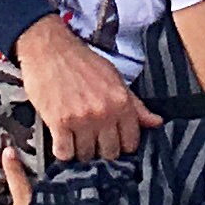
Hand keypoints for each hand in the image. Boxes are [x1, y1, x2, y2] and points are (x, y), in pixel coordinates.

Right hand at [14, 16, 156, 165]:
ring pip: (86, 156)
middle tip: (92, 138)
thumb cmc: (82, 62)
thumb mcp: (114, 78)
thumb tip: (156, 123)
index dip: (122, 145)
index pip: (130, 143)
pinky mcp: (58, 122)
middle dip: (101, 149)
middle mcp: (104, 112)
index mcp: (121, 101)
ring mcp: (81, 119)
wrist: (48, 48)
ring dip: (80, 150)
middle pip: (109, 153)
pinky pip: (64, 153)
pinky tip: (61, 138)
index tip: (112, 140)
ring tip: (75, 136)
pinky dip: (62, 150)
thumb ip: (135, 105)